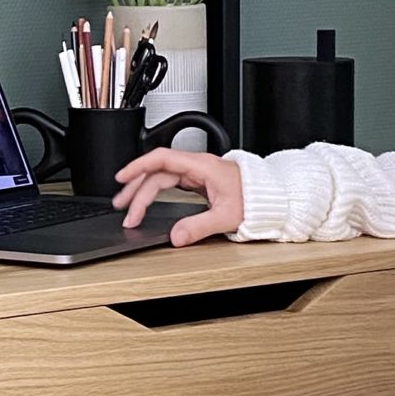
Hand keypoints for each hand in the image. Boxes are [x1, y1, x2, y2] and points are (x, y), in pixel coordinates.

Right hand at [113, 148, 245, 243]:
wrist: (272, 196)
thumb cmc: (256, 198)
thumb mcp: (227, 216)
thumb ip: (199, 226)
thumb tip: (176, 236)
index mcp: (201, 166)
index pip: (161, 159)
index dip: (138, 166)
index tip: (122, 178)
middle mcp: (196, 166)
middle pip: (157, 171)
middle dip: (136, 188)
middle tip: (123, 207)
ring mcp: (197, 173)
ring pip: (161, 177)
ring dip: (143, 190)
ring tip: (128, 206)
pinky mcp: (198, 181)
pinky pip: (169, 182)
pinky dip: (155, 191)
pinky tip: (147, 200)